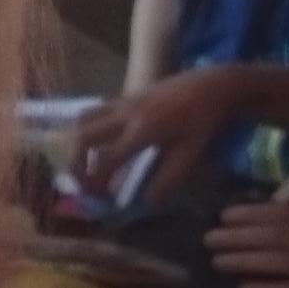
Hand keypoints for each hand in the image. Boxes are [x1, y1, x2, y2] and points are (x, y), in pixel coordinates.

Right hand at [74, 74, 232, 205]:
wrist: (212, 84)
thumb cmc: (204, 120)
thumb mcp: (190, 154)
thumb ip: (167, 179)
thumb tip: (146, 203)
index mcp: (143, 130)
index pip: (107, 160)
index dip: (96, 182)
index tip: (98, 198)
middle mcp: (125, 114)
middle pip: (83, 136)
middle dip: (76, 163)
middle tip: (83, 183)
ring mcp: (123, 102)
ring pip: (83, 119)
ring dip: (78, 143)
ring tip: (86, 163)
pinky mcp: (126, 96)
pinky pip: (96, 111)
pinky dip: (89, 130)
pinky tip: (101, 145)